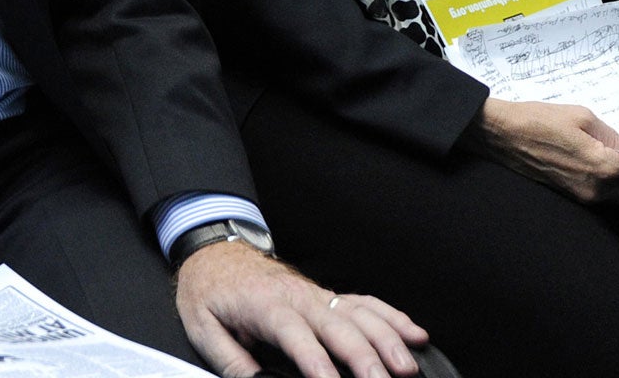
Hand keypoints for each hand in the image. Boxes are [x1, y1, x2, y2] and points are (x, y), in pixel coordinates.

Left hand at [176, 242, 425, 377]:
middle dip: (364, 358)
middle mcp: (298, 297)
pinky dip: (393, 318)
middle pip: (338, 328)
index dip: (315, 362)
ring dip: (388, 340)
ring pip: (360, 316)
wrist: (213, 252)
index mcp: (265, 306)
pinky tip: (416, 335)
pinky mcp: (327, 296)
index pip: (295, 335)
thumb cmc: (208, 291)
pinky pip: (366, 304)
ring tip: (406, 367)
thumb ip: (231, 360)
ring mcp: (317, 295)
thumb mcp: (203, 327)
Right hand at [468, 98, 618, 202]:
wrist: (501, 135)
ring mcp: (584, 195)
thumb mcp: (581, 116)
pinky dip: (615, 183)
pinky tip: (612, 164)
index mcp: (602, 167)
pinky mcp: (573, 194)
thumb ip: (613, 135)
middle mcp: (596, 189)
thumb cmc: (538, 120)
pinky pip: (605, 193)